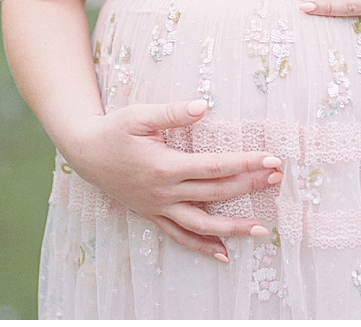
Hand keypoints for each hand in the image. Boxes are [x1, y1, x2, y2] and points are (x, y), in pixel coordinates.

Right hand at [61, 99, 282, 261]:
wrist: (84, 153)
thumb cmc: (113, 130)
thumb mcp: (139, 115)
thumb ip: (172, 113)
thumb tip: (203, 106)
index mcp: (165, 166)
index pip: (215, 166)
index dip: (246, 163)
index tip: (271, 160)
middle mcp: (164, 192)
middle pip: (215, 193)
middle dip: (249, 186)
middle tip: (277, 178)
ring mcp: (158, 207)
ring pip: (201, 224)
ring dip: (233, 228)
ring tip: (262, 229)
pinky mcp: (152, 214)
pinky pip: (179, 235)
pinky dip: (201, 246)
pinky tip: (223, 254)